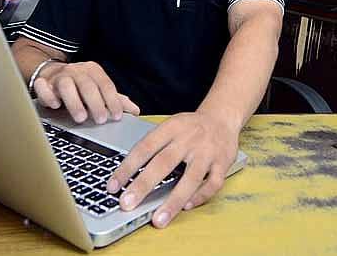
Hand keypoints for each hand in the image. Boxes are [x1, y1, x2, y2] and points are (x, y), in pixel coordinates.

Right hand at [32, 60, 139, 123]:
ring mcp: (59, 76)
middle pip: (87, 85)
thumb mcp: (99, 90)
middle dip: (95, 103)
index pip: (106, 84)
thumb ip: (115, 99)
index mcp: (93, 71)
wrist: (53, 73)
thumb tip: (135, 111)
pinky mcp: (43, 83)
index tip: (117, 116)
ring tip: (81, 118)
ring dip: (74, 102)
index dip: (113, 100)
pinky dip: (48, 95)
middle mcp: (77, 71)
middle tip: (101, 120)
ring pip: (66, 85)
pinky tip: (55, 106)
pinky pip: (43, 86)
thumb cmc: (80, 86)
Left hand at [106, 110, 238, 227]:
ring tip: (158, 220)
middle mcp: (189, 139)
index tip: (113, 186)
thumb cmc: (191, 126)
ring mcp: (207, 152)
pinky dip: (200, 197)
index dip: (127, 167)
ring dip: (172, 201)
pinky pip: (212, 183)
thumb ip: (153, 145)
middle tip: (126, 204)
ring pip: (190, 178)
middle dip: (143, 185)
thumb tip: (128, 173)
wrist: (222, 117)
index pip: (144, 147)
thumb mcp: (170, 126)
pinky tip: (186, 207)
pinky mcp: (223, 163)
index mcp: (172, 127)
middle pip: (163, 163)